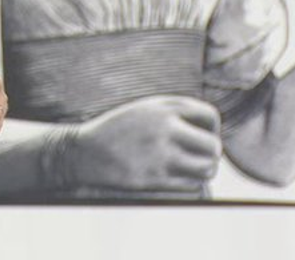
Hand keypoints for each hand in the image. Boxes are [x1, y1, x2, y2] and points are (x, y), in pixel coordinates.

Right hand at [70, 96, 221, 190]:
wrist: (81, 152)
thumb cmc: (116, 131)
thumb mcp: (143, 110)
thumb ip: (174, 113)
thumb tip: (211, 131)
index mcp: (162, 108)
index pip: (209, 116)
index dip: (211, 128)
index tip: (200, 135)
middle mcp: (163, 129)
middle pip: (212, 146)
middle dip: (210, 154)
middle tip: (199, 157)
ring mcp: (158, 155)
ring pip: (206, 168)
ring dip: (203, 171)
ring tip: (192, 170)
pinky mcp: (152, 178)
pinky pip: (191, 185)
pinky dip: (189, 184)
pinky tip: (176, 178)